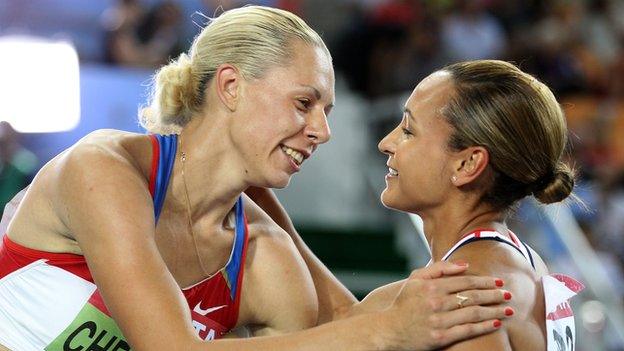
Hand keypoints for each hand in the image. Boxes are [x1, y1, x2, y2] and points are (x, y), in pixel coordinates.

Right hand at [381, 261, 511, 349]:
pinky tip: (496, 323)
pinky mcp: (440, 338)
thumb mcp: (415, 279)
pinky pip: (468, 331)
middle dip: (494, 295)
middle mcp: (436, 302)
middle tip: (509, 294)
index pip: (464, 281)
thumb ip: (439, 268)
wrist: (388, 329)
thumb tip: (465, 265)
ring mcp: (438, 321)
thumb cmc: (403, 303)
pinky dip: (484, 326)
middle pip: (472, 296)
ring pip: (474, 313)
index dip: (484, 281)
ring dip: (494, 311)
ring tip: (509, 309)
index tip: (498, 282)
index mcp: (431, 286)